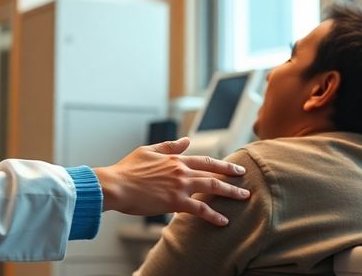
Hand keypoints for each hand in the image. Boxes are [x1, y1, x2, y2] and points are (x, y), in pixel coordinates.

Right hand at [92, 137, 249, 225]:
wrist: (116, 185)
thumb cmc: (127, 169)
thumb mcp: (148, 151)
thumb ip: (169, 146)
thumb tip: (186, 140)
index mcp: (175, 159)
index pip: (205, 161)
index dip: (222, 164)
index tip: (235, 168)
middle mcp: (181, 170)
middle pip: (213, 173)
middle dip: (232, 177)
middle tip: (245, 183)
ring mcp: (180, 186)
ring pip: (212, 188)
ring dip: (230, 193)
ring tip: (244, 197)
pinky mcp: (175, 202)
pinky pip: (200, 209)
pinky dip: (213, 215)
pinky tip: (224, 221)